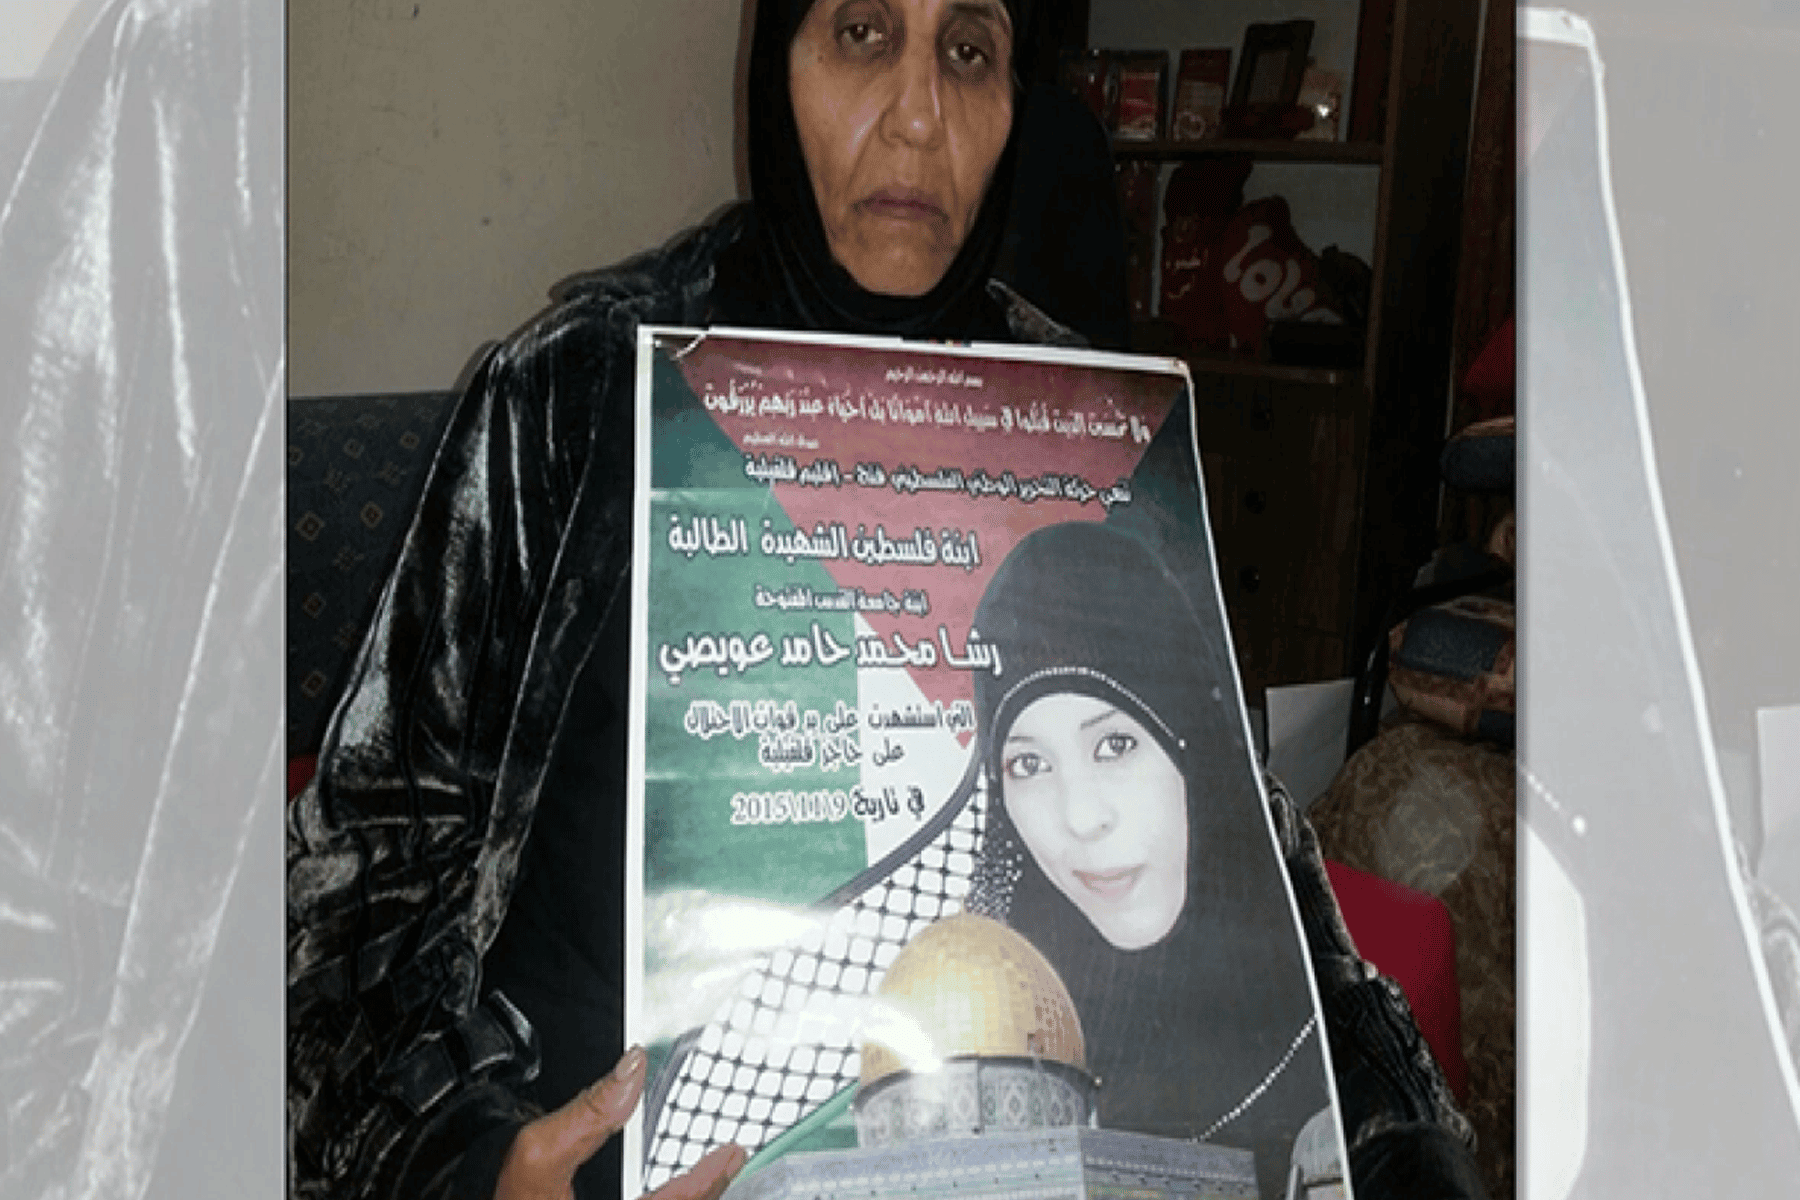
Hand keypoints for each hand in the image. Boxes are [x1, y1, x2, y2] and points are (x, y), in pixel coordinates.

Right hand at [496, 1046, 746, 1199]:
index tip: (733, 1151)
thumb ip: (589, 1112)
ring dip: (685, 1198)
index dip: (709, 1179)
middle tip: (729, 1162)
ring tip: (710, 1176)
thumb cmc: (495, 1194)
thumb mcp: (538, 1150)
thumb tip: (632, 1067)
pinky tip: (671, 1191)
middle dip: (704, 1193)